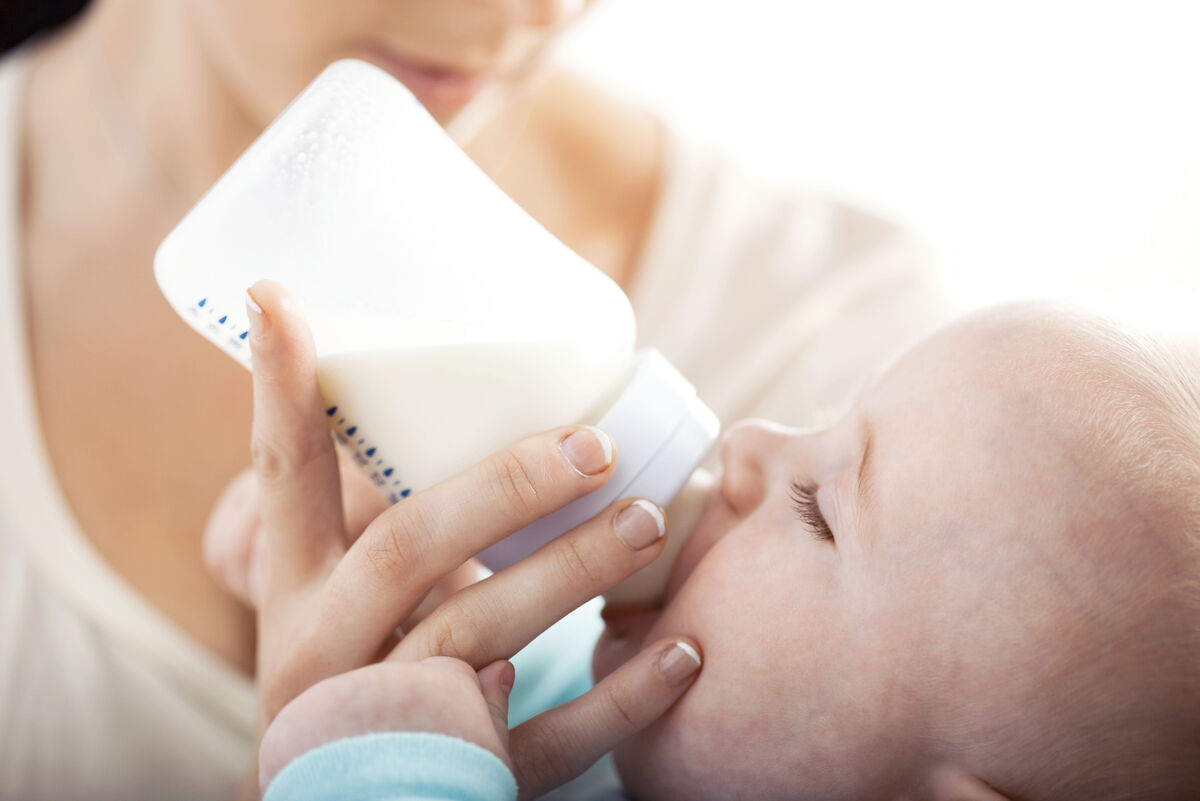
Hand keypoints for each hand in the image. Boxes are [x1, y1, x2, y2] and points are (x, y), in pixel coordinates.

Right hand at [242, 280, 700, 795]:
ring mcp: (382, 719)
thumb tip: (506, 420)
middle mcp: (323, 650)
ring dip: (571, 572)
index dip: (280, 389)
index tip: (281, 297)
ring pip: (476, 637)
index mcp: (295, 590)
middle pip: (407, 551)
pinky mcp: (452, 779)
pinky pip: (543, 742)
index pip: (284, 478)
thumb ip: (404, 530)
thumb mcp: (349, 602)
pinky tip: (680, 651)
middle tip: (595, 446)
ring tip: (647, 520)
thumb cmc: (369, 670)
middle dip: (504, 488)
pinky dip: (619, 699)